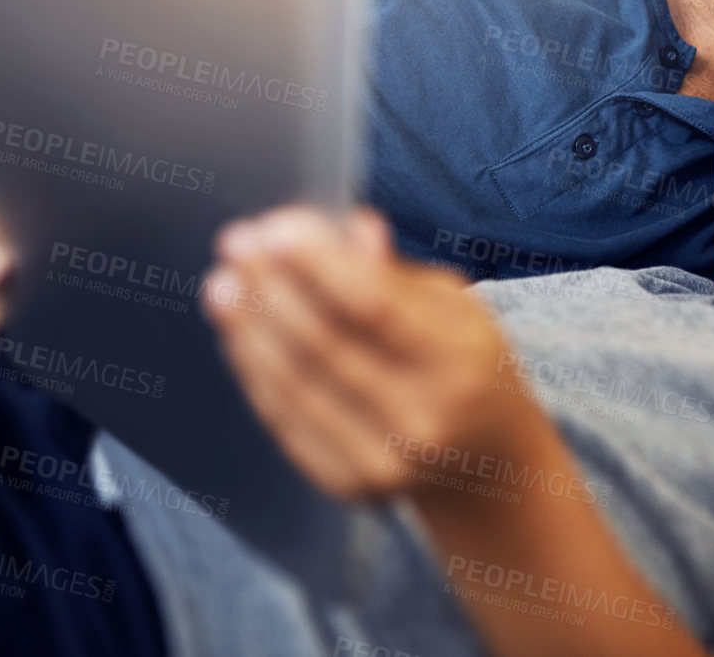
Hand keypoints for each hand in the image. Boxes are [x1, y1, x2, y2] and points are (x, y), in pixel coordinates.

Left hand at [203, 205, 529, 502]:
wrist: (490, 464)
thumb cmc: (468, 366)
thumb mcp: (458, 308)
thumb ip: (397, 273)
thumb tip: (346, 228)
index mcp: (460, 362)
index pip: (376, 307)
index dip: (319, 266)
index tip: (276, 227)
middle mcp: (422, 418)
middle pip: (325, 344)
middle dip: (271, 287)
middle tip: (237, 244)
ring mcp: (383, 460)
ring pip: (296, 383)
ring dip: (250, 328)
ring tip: (223, 284)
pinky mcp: (349, 485)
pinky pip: (287, 420)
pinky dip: (257, 370)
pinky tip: (240, 333)